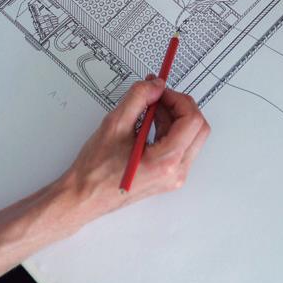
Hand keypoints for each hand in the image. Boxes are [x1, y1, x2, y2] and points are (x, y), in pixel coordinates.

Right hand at [53, 76, 210, 225]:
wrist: (83, 197)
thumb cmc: (95, 171)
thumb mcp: (115, 125)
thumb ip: (138, 98)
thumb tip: (155, 85)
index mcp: (166, 162)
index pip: (192, 120)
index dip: (178, 99)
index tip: (161, 91)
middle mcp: (176, 173)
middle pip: (198, 129)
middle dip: (181, 107)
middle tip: (159, 96)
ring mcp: (173, 177)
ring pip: (191, 138)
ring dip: (175, 118)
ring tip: (150, 108)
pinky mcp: (167, 177)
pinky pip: (180, 148)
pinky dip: (170, 131)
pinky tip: (149, 123)